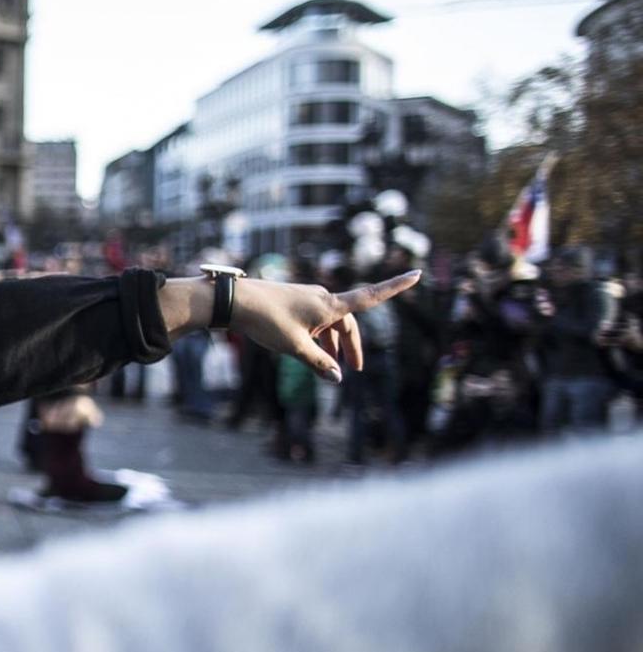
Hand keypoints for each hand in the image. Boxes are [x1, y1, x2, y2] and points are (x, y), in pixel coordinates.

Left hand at [231, 271, 421, 381]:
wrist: (234, 301)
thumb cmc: (266, 321)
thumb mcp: (294, 347)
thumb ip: (318, 363)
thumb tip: (338, 378)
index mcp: (329, 305)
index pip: (371, 296)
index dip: (395, 287)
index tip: (417, 273)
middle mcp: (323, 297)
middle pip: (347, 322)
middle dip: (351, 345)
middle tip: (353, 369)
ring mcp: (308, 297)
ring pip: (330, 321)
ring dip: (332, 342)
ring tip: (329, 365)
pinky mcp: (294, 299)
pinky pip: (315, 318)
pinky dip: (318, 334)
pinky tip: (307, 349)